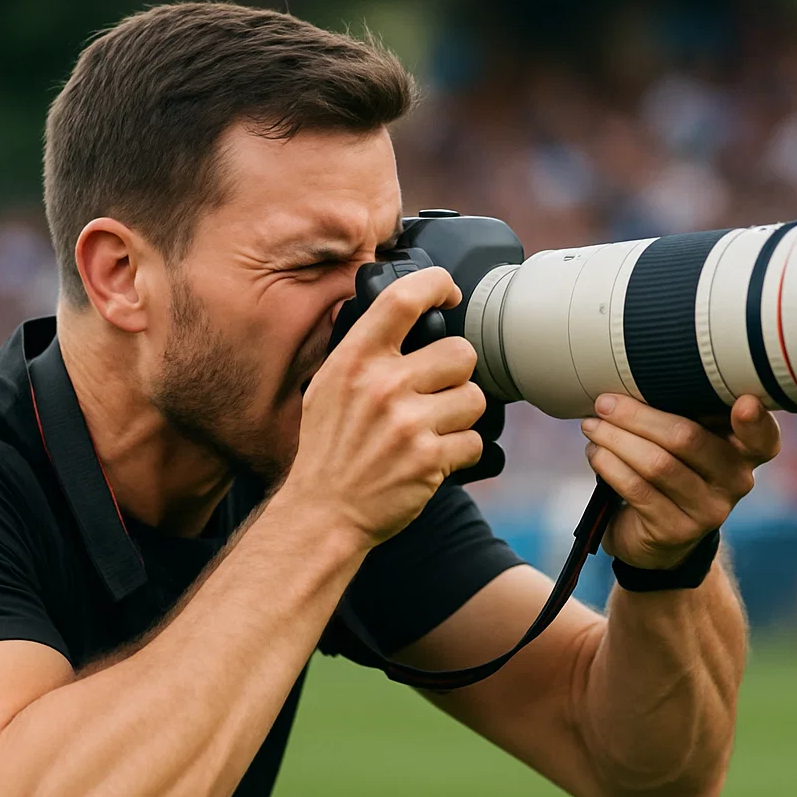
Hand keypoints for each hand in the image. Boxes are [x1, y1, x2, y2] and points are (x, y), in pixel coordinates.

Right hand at [282, 266, 484, 547]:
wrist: (322, 512)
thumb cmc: (327, 450)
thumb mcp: (326, 387)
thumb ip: (360, 351)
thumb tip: (397, 313)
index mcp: (355, 361)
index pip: (404, 299)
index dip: (436, 285)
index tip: (449, 294)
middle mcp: (383, 386)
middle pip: (460, 352)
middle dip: (455, 374)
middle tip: (436, 394)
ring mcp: (408, 424)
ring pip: (474, 398)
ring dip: (461, 415)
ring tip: (433, 429)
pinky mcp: (430, 460)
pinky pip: (473, 442)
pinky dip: (459, 453)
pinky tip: (433, 458)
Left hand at [581, 393, 780, 569]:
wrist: (656, 537)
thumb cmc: (671, 472)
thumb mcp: (686, 443)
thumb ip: (683, 414)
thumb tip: (631, 379)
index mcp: (746, 453)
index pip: (763, 437)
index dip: (756, 420)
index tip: (742, 402)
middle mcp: (736, 482)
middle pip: (688, 438)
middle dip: (638, 415)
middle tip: (605, 402)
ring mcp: (708, 510)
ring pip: (657, 464)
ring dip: (616, 439)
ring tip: (592, 426)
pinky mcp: (675, 530)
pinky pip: (637, 489)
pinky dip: (610, 465)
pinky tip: (596, 452)